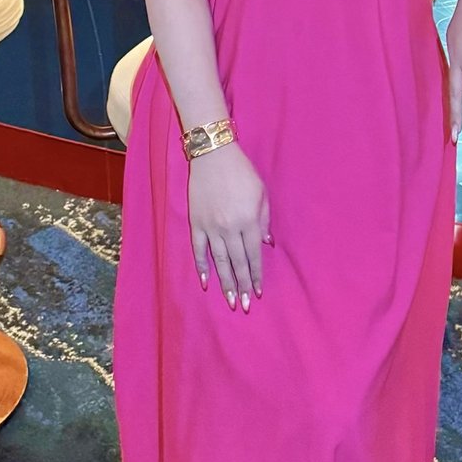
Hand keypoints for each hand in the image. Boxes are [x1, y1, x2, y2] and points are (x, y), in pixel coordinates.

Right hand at [188, 142, 270, 313]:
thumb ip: (264, 220)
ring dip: (225, 283)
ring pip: (219, 262)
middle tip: (245, 306)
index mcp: (248, 221)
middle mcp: (229, 228)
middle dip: (242, 286)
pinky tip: (206, 282)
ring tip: (230, 301)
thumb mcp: (261, 193)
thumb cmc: (242, 172)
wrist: (213, 155)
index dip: (256, 275)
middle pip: (237, 263)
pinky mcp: (196, 223)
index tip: (258, 292)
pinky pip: (199, 250)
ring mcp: (210, 227)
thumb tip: (265, 244)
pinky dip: (202, 267)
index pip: (253, 255)